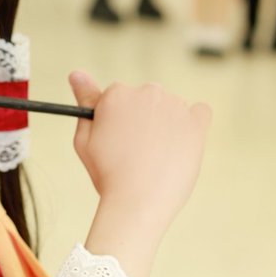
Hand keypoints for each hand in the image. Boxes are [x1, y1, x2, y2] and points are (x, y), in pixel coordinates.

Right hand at [69, 72, 210, 276]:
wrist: (138, 203)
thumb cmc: (107, 174)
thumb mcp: (85, 139)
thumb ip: (85, 102)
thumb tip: (76, 73)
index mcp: (117, 93)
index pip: (117, 97)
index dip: (115, 121)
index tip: (116, 141)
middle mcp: (148, 92)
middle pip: (145, 99)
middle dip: (140, 119)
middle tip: (134, 151)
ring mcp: (175, 106)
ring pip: (169, 108)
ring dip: (164, 124)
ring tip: (154, 157)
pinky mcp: (196, 123)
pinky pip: (200, 112)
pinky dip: (192, 123)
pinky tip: (181, 141)